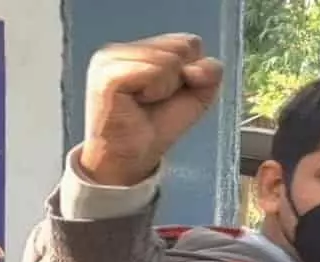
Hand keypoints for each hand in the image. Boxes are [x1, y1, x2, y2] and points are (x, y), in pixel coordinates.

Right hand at [80, 33, 224, 186]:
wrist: (131, 160)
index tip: (166, 95)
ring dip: (164, 89)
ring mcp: (110, 60)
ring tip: (143, 104)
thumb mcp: (197, 96)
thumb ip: (211, 71)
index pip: (188, 42)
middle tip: (153, 102)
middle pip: (181, 48)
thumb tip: (194, 68)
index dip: (189, 73)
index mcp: (138, 49)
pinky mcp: (108, 75)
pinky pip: (153, 72)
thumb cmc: (155, 128)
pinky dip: (155, 91)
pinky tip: (136, 104)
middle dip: (177, 81)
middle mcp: (120, 49)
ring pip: (168, 60)